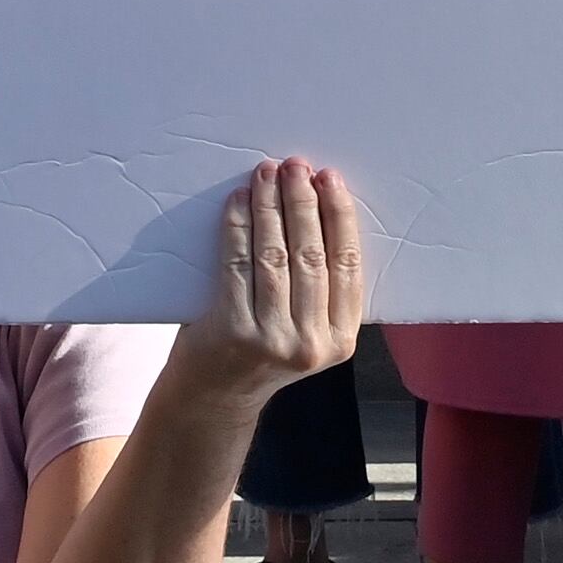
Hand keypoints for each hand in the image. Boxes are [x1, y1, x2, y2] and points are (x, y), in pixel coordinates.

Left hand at [182, 158, 366, 407]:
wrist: (214, 397)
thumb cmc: (261, 351)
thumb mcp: (307, 332)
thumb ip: (320, 289)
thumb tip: (320, 207)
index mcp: (342, 340)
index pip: (348, 264)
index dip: (340, 215)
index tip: (330, 179)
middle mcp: (312, 343)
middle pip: (311, 254)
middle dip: (304, 201)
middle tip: (297, 166)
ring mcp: (273, 339)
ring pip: (275, 254)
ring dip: (271, 205)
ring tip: (266, 173)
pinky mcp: (234, 331)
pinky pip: (239, 263)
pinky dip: (239, 225)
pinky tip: (238, 201)